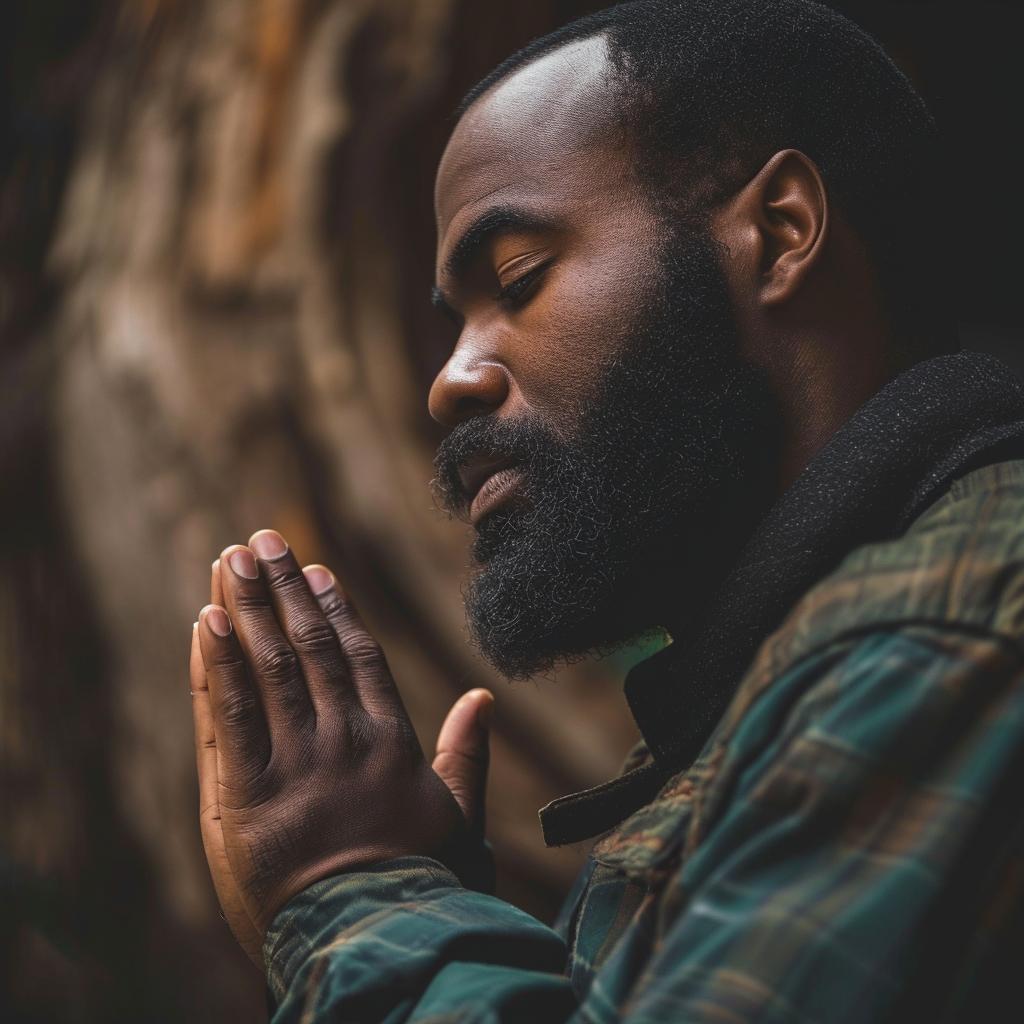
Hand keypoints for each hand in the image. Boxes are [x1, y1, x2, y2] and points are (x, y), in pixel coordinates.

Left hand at [189, 529, 493, 954]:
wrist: (372, 940)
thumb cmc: (421, 882)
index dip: (334, 607)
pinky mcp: (247, 797)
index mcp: (390, 740)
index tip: (315, 569)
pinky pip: (229, 717)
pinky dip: (215, 666)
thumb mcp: (458, 816)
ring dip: (246, 608)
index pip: (359, 654)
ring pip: (268, 667)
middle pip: (308, 646)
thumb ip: (465, 753)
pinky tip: (204, 621)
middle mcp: (343, 739)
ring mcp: (295, 765)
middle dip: (283, 589)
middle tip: (262, 540)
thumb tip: (483, 697)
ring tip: (230, 559)